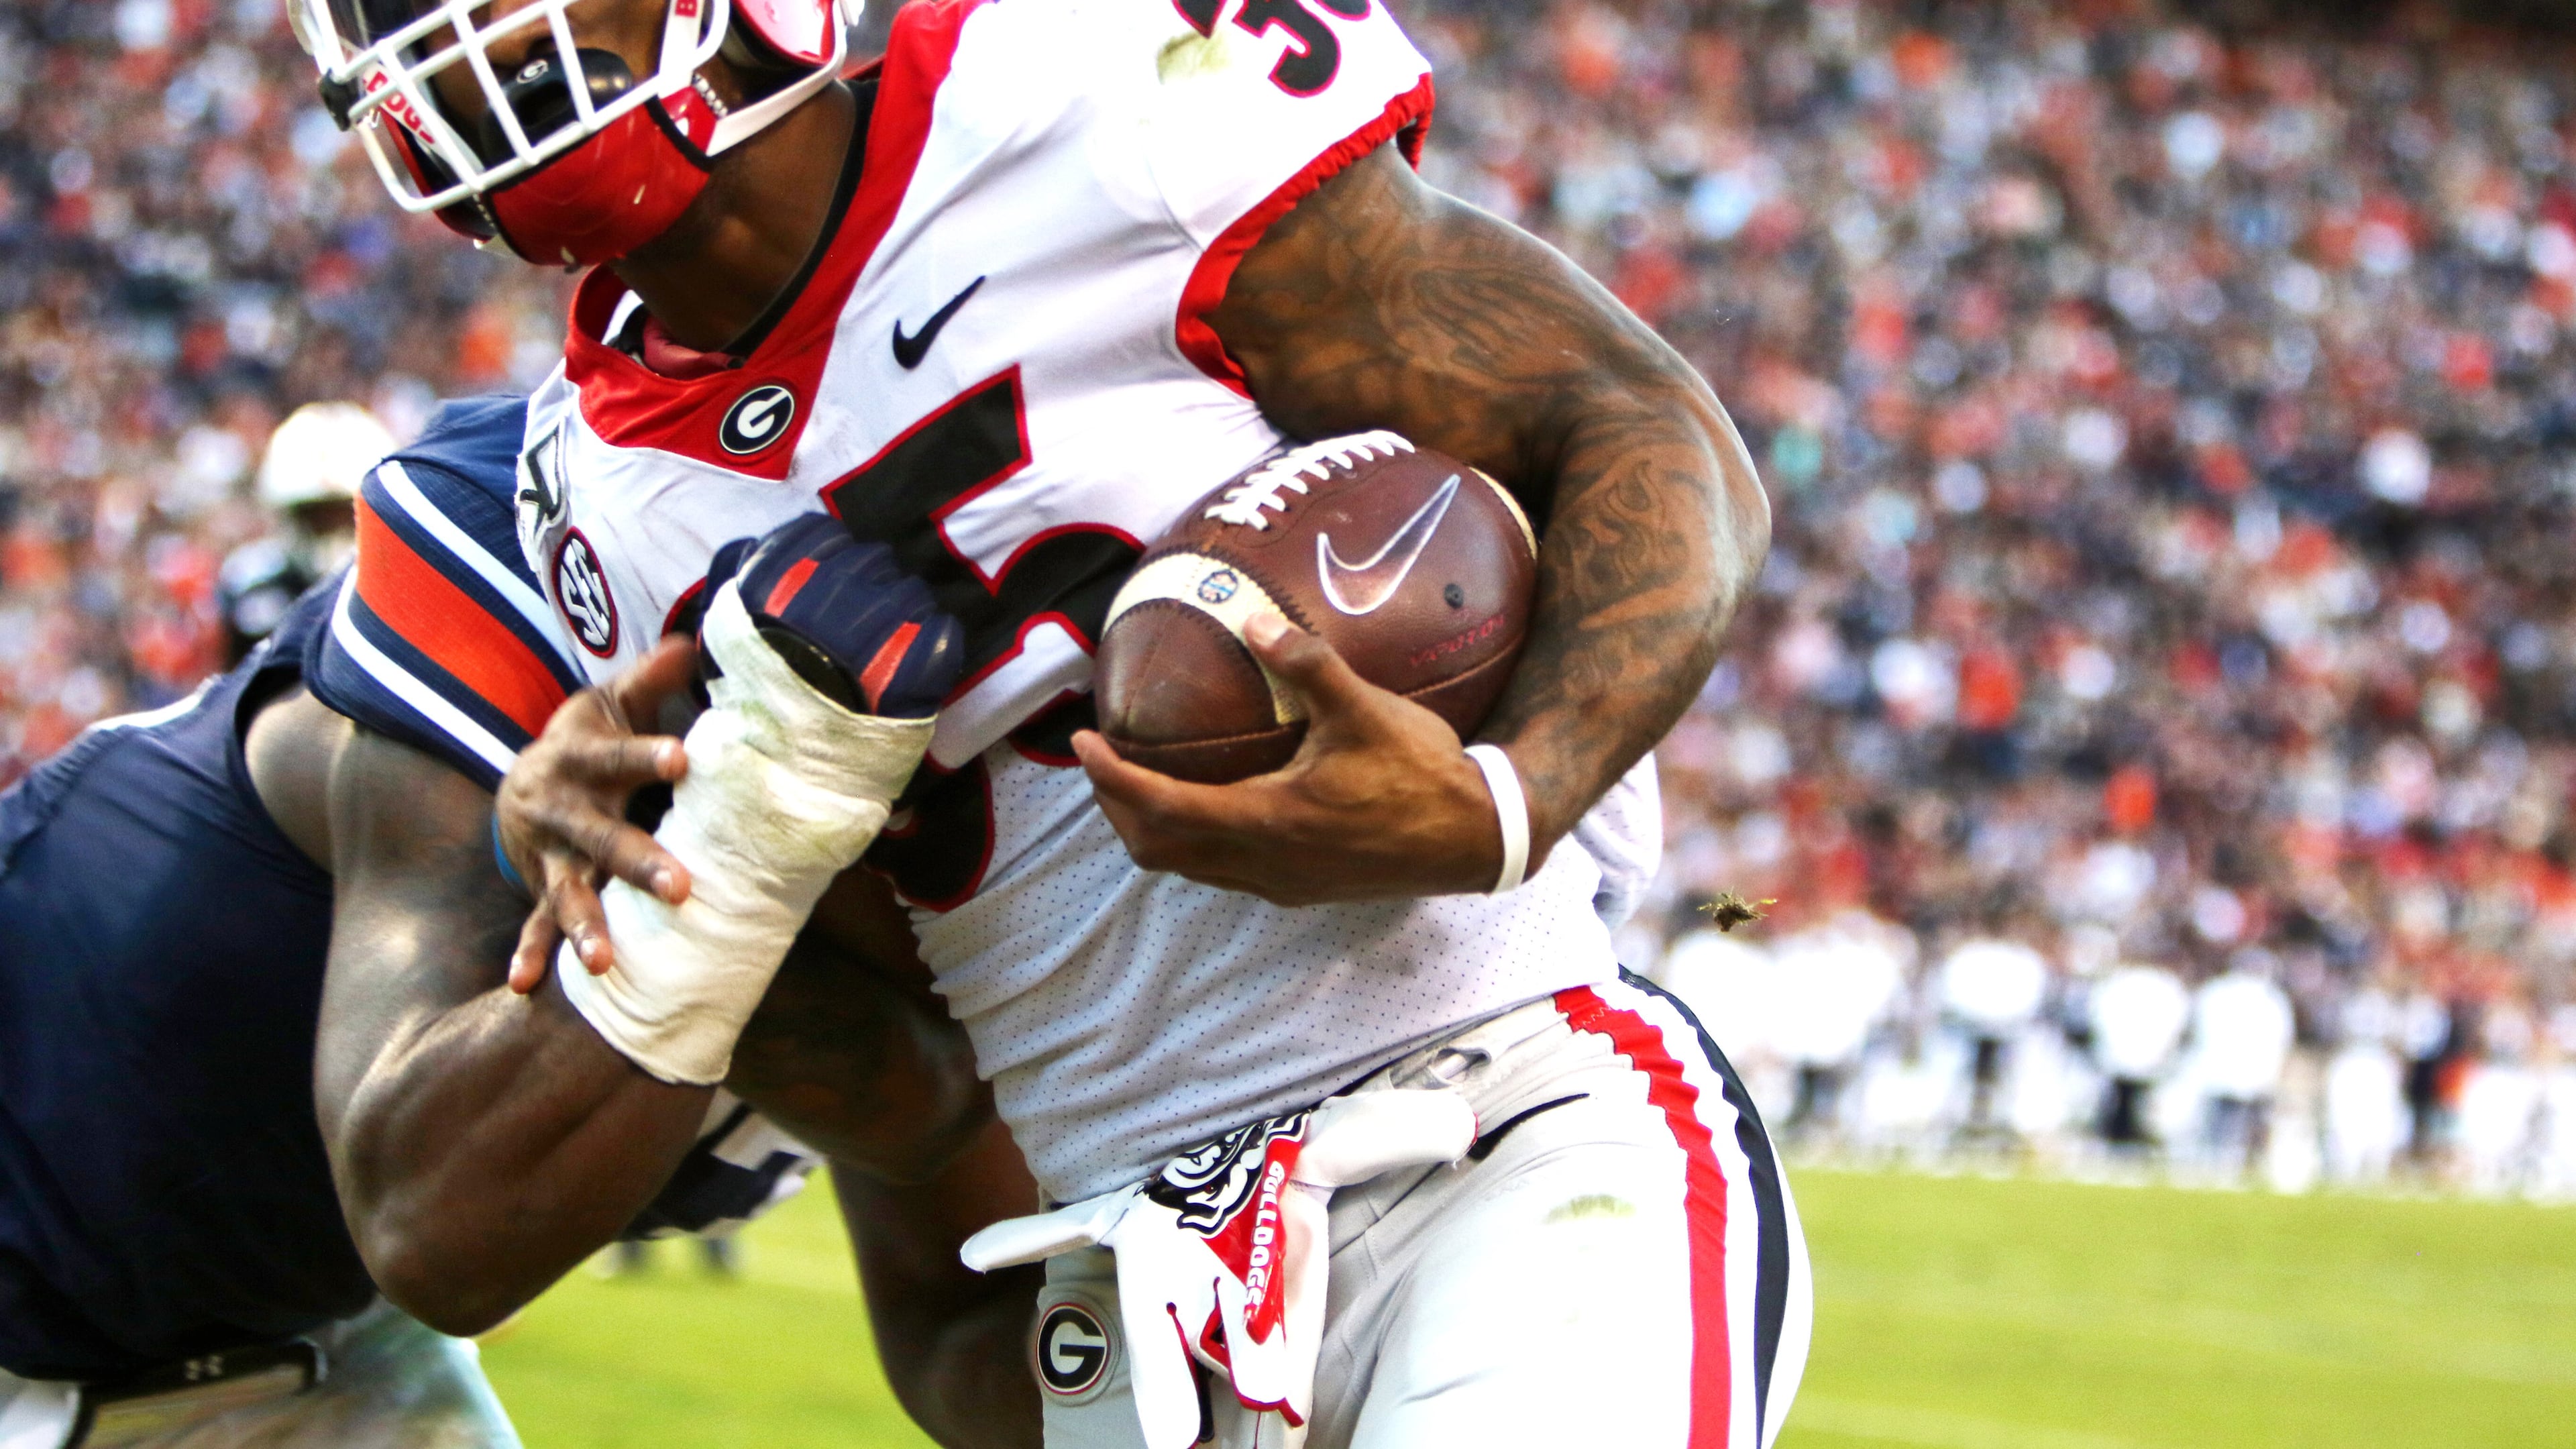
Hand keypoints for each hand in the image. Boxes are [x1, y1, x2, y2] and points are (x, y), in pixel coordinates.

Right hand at [499, 636, 695, 991]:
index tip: (684, 759)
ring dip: (582, 925)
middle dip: (637, 863)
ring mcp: (550, 855)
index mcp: (583, 761)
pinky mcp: (540, 886)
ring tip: (601, 963)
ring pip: (566, 892)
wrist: (522, 783)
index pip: (619, 757)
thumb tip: (693, 639)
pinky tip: (527, 985)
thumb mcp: (610, 704)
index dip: (647, 755)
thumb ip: (649, 678)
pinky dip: (528, 953)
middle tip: (680, 888)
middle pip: (601, 838)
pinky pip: (533, 923)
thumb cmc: (588, 743)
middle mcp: (565, 811)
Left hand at [1071, 613, 1532, 905]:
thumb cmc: (1423, 773)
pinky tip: (1209, 802)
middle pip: (1158, 849)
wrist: (1477, 839)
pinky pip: (1221, 872)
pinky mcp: (1300, 889)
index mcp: (1268, 821)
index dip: (1111, 777)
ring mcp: (1280, 883)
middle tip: (1104, 760)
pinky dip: (1192, 841)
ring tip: (1140, 780)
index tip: (1081, 742)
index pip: (1160, 807)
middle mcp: (1263, 864)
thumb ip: (1306, 664)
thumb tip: (1251, 617)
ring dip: (1152, 829)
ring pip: (1188, 867)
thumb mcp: (1366, 709)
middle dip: (1118, 807)